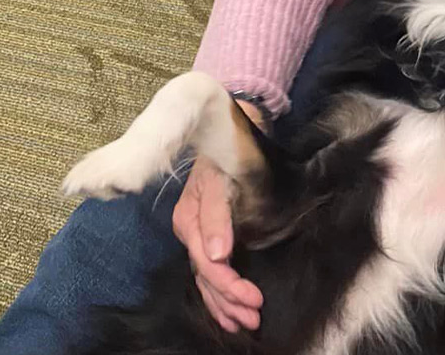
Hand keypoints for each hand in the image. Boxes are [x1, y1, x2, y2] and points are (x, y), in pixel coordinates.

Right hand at [171, 100, 266, 331]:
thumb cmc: (228, 147)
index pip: (207, 262)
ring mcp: (195, 230)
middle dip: (229, 300)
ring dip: (224, 303)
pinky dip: (217, 293)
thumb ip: (218, 215)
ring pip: (205, 278)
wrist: (226, 123)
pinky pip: (207, 269)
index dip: (228, 285)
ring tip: (246, 322)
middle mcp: (189, 227)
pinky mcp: (204, 231)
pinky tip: (229, 313)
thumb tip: (217, 256)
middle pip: (206, 274)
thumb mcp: (223, 176)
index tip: (252, 298)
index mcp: (190, 216)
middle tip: (255, 316)